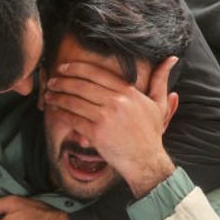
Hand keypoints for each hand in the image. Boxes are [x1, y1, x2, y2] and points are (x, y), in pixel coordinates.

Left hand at [43, 57, 178, 197]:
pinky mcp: (96, 133)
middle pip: (82, 85)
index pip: (97, 73)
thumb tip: (171, 59)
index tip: (65, 67)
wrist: (145, 161)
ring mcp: (105, 117)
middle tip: (52, 81)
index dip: (77, 68)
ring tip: (49, 94)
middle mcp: (116, 101)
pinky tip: (54, 110)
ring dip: (58, 96)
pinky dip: (61, 113)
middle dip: (63, 81)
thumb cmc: (150, 134)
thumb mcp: (158, 104)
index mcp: (128, 92)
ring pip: (74, 101)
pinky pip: (73, 119)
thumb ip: (161, 80)